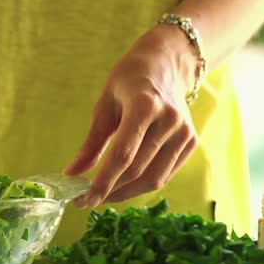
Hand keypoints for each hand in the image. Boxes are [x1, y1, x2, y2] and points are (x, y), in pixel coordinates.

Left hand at [64, 25, 199, 207]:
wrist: (165, 63)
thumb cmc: (128, 81)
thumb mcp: (104, 105)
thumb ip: (91, 144)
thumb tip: (72, 175)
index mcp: (144, 106)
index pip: (122, 156)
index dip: (102, 183)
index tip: (82, 199)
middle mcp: (169, 121)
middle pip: (137, 171)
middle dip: (109, 191)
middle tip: (85, 201)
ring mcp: (185, 133)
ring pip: (153, 179)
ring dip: (125, 193)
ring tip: (102, 196)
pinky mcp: (191, 141)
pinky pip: (165, 174)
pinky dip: (141, 185)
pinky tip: (123, 186)